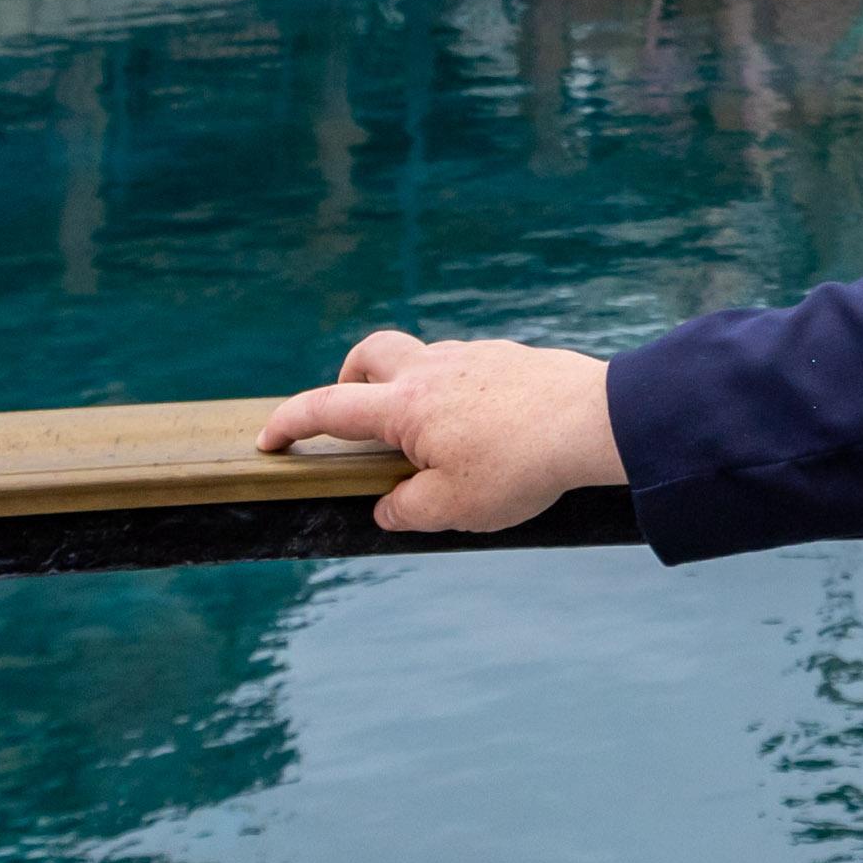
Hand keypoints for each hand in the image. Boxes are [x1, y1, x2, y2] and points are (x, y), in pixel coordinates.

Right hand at [254, 331, 628, 534]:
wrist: (594, 422)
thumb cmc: (521, 466)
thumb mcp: (454, 508)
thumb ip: (407, 509)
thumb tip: (388, 505)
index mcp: (406, 405)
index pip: (329, 408)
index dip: (291, 423)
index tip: (268, 439)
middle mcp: (432, 369)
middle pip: (370, 353)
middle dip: (347, 379)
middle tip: (355, 419)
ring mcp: (473, 356)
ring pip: (422, 358)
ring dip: (408, 388)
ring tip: (428, 438)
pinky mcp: (508, 357)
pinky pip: (466, 367)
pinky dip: (455, 392)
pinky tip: (482, 429)